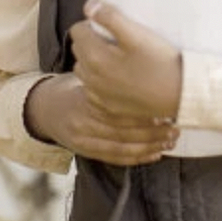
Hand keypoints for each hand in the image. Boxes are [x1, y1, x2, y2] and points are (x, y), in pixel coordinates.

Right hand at [25, 73, 176, 165]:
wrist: (46, 108)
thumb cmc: (76, 86)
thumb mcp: (88, 76)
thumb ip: (109, 78)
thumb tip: (140, 62)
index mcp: (84, 101)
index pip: (118, 111)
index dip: (143, 113)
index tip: (165, 110)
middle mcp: (82, 123)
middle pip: (123, 132)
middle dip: (153, 132)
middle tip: (175, 127)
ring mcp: (83, 141)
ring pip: (122, 148)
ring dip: (150, 146)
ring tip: (171, 140)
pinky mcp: (86, 153)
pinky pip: (115, 159)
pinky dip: (138, 158)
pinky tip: (155, 154)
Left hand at [69, 0, 182, 120]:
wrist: (180, 94)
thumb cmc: (160, 61)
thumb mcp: (137, 34)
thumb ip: (110, 17)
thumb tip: (88, 6)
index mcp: (95, 57)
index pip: (76, 31)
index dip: (92, 23)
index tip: (110, 26)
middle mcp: (91, 78)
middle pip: (79, 50)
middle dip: (91, 41)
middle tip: (116, 40)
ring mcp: (98, 95)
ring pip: (84, 70)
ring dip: (93, 61)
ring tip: (118, 57)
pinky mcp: (108, 106)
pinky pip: (93, 89)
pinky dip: (100, 80)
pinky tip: (120, 77)